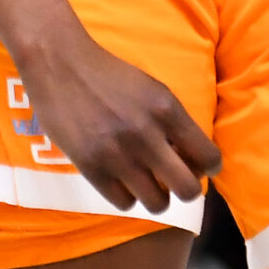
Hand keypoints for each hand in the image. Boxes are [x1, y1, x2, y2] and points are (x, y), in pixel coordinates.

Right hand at [16, 29, 218, 214]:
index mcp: (167, 109)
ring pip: (157, 203)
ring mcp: (118, 154)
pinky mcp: (91, 168)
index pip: (208, 157)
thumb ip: (173, 122)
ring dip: (156, 196)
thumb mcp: (151, 90)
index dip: (207, 168)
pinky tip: (122, 181)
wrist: (61, 65)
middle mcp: (147, 135)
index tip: (197, 167)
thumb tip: (193, 160)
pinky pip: (125, 204)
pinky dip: (127, 197)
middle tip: (173, 180)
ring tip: (146, 183)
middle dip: (186, 189)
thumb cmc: (109, 76)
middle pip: (187, 189)